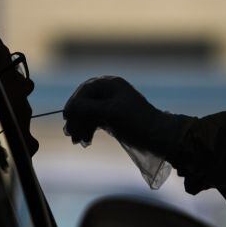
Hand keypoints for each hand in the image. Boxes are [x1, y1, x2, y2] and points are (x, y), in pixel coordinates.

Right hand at [62, 76, 190, 156]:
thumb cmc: (136, 121)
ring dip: (81, 127)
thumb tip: (69, 108)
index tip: (67, 118)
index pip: (85, 91)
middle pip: (84, 103)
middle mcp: (110, 92)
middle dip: (77, 119)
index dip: (74, 104)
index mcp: (111, 85)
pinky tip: (86, 141)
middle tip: (71, 135)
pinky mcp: (112, 118)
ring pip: (88, 114)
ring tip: (78, 142)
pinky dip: (88, 130)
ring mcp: (110, 106)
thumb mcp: (110, 112)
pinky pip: (94, 122)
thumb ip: (88, 108)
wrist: (158, 136)